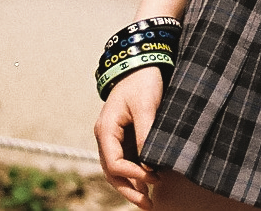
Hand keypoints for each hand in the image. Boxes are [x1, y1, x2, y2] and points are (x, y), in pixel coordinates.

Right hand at [93, 65, 164, 208]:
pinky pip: (127, 160)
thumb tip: (150, 164)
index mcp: (106, 130)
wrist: (141, 62)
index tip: (154, 177)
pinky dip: (135, 174)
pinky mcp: (125, 136)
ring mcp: (114, 138)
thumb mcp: (145, 105)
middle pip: (112, 172)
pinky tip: (148, 184)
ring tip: (148, 201)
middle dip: (128, 190)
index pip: (113, 163)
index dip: (133, 174)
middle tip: (148, 204)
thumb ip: (146, 133)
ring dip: (131, 185)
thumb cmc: (142, 81)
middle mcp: (106, 137)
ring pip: (117, 169)